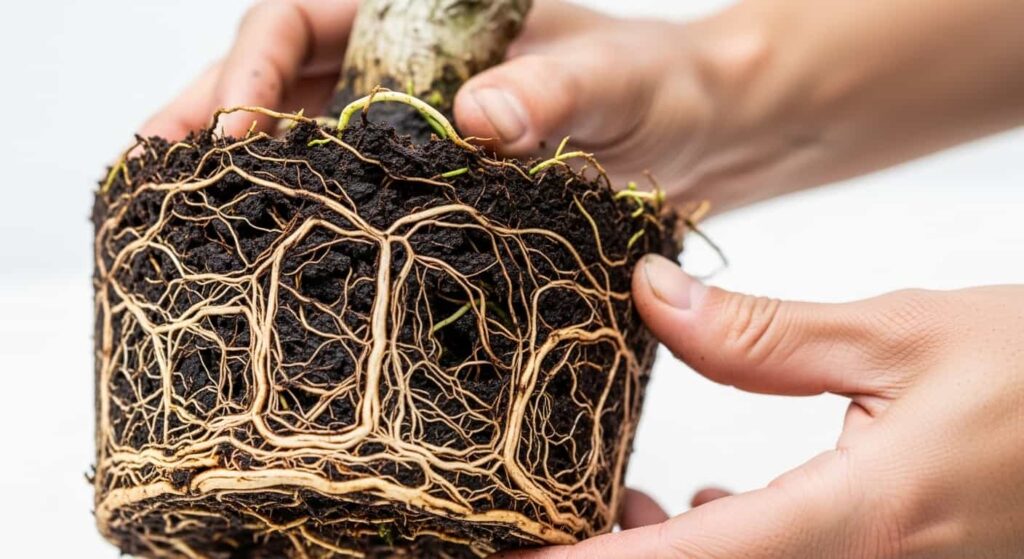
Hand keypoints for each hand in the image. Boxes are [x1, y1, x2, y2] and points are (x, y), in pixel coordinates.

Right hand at [139, 0, 717, 204]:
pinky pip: (352, 187)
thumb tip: (475, 117)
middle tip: (155, 169)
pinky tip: (274, 246)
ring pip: (302, 134)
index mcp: (427, 12)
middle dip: (213, 114)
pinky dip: (306, 210)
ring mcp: (411, 120)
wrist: (698, 131)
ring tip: (180, 214)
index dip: (256, 61)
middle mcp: (405, 62)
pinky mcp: (429, 176)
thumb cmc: (657, 82)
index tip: (235, 124)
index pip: (307, 15)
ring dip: (241, 170)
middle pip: (280, 75)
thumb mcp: (613, 79)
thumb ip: (550, 90)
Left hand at [498, 254, 1023, 557]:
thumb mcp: (899, 337)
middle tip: (548, 510)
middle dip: (619, 553)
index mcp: (860, 518)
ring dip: (665, 551)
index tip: (512, 555)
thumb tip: (652, 297)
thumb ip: (763, 333)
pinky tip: (706, 503)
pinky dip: (722, 545)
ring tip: (618, 499)